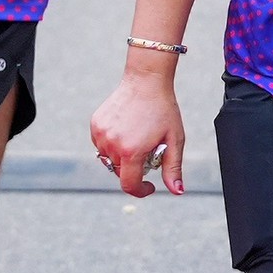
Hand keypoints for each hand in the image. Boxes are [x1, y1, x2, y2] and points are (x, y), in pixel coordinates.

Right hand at [89, 68, 185, 195]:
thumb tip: (177, 191)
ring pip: (109, 159)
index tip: (149, 186)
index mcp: (131, 151)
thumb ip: (173, 169)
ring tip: (136, 138)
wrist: (146, 80)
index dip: (140, 190)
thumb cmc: (163, 110)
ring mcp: (101, 134)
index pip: (129, 185)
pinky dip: (112, 144)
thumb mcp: (174, 140)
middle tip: (149, 149)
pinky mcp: (95, 124)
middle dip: (135, 168)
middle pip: (120, 172)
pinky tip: (125, 130)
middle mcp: (112, 145)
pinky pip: (101, 145)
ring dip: (122, 156)